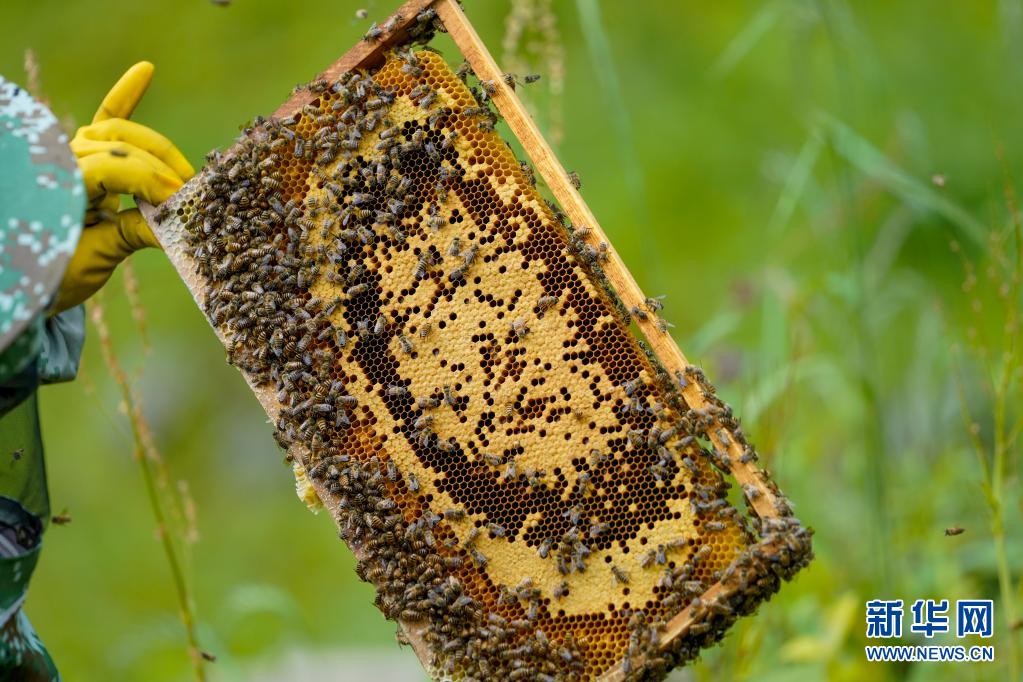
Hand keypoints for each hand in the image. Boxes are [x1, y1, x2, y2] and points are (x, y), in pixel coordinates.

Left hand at [55, 62, 193, 312]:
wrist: (24, 278)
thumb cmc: (52, 272)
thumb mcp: (90, 259)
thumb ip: (130, 234)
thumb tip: (179, 226)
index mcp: (61, 184)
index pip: (116, 167)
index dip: (153, 183)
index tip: (180, 206)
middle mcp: (63, 159)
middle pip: (123, 147)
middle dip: (160, 170)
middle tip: (187, 199)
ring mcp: (72, 152)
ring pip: (120, 132)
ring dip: (155, 149)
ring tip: (181, 178)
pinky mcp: (83, 155)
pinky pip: (105, 117)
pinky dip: (125, 95)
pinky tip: (146, 71)